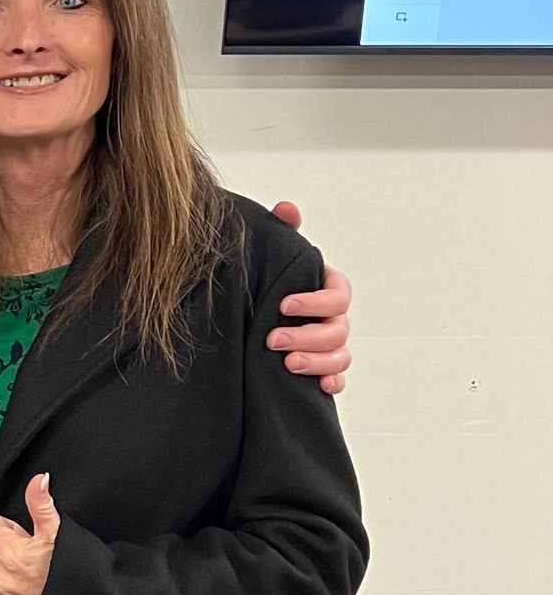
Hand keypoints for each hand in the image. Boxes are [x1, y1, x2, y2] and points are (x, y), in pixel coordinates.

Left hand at [267, 199, 351, 395]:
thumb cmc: (272, 282)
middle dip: (307, 335)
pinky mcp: (322, 369)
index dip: (315, 301)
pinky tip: (319, 386)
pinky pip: (339, 379)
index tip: (282, 304)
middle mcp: (333, 319)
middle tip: (272, 339)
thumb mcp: (275, 255)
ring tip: (287, 363)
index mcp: (327, 290)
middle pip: (337, 330)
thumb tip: (287, 208)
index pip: (338, 296)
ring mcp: (330, 345)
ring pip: (340, 356)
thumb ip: (284, 230)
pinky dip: (332, 383)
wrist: (253, 316)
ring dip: (317, 361)